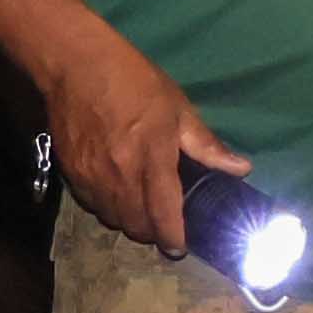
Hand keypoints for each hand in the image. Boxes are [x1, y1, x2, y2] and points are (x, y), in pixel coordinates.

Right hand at [31, 35, 247, 258]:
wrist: (75, 64)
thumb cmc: (133, 81)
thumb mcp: (177, 107)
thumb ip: (206, 144)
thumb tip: (242, 169)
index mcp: (152, 158)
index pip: (165, 214)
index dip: (173, 238)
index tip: (179, 247)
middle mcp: (120, 175)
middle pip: (136, 226)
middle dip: (152, 233)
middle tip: (162, 224)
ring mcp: (92, 177)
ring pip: (112, 220)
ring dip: (128, 221)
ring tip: (139, 209)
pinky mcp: (70, 173)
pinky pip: (90, 206)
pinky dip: (106, 207)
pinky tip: (114, 192)